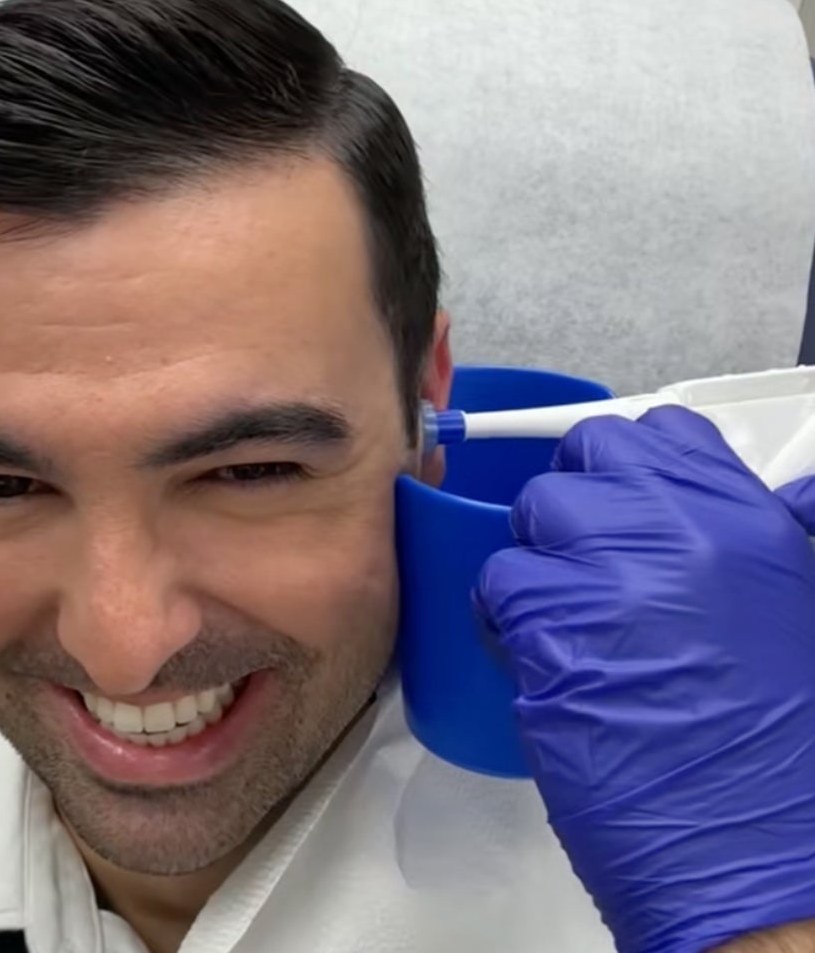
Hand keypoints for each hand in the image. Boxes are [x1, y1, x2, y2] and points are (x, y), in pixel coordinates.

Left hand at [473, 406, 814, 952]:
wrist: (767, 846)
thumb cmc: (787, 747)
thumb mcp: (804, 609)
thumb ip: (781, 539)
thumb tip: (798, 492)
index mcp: (747, 522)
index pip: (658, 438)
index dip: (626, 469)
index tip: (620, 502)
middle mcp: (677, 533)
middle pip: (580, 470)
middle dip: (572, 515)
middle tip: (585, 571)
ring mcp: (611, 577)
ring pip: (531, 525)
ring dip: (537, 569)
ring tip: (568, 626)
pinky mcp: (552, 631)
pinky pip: (499, 588)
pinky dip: (506, 619)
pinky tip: (540, 658)